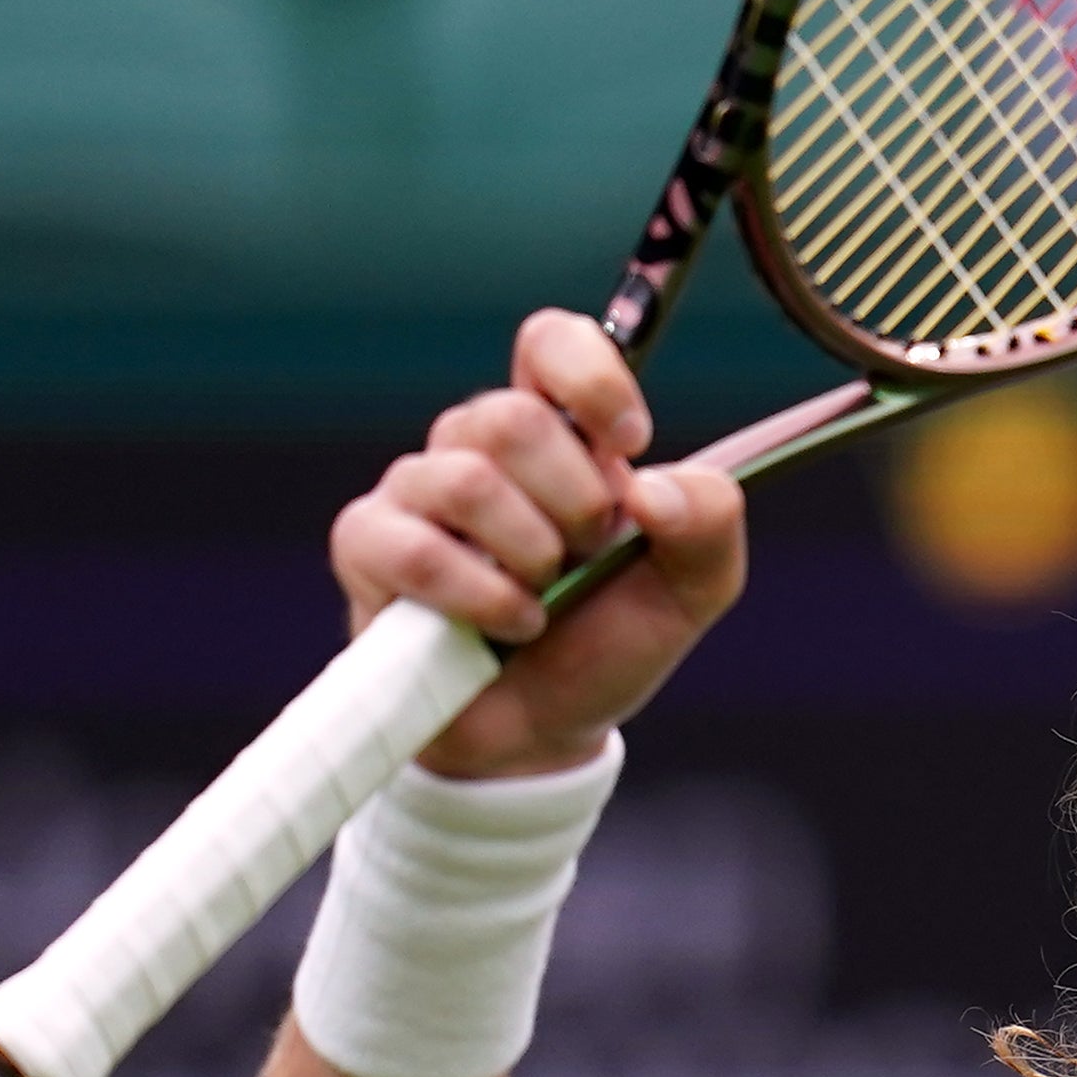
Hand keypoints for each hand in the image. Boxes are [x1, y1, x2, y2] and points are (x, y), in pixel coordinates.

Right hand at [337, 310, 751, 778]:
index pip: (551, 343)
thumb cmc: (605, 644)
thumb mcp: (692, 590)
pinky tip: (508, 625)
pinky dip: (479, 596)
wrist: (543, 733)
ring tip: (544, 601)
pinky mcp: (368, 545)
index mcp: (558, 432)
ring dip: (530, 555)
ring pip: (469, 480)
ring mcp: (416, 490)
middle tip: (587, 556)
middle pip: (514, 417)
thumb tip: (655, 488)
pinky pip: (415, 545)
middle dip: (575, 502)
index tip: (629, 445)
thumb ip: (709, 522)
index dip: (591, 379)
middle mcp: (478, 445)